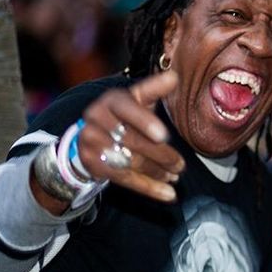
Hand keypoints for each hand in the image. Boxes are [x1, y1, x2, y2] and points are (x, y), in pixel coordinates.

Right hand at [77, 71, 185, 201]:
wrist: (90, 135)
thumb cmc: (125, 115)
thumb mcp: (138, 99)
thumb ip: (155, 89)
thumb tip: (174, 76)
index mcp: (112, 100)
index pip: (128, 109)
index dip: (145, 122)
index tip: (164, 136)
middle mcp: (96, 118)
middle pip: (132, 140)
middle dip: (161, 155)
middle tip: (181, 166)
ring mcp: (91, 141)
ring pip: (129, 161)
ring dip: (156, 173)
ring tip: (175, 177)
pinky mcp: (92, 163)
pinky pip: (123, 178)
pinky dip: (148, 188)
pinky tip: (168, 194)